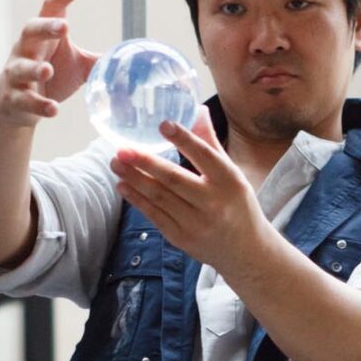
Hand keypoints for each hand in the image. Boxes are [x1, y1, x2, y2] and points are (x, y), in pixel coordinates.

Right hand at [0, 0, 100, 129]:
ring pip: (20, 68)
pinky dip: (38, 105)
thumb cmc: (51, 76)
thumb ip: (99, 60)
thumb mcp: (77, 65)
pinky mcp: (13, 98)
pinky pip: (24, 101)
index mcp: (43, 36)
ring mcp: (16, 74)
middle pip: (30, 31)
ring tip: (47, 71)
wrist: (15, 106)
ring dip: (34, 68)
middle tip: (64, 26)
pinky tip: (53, 109)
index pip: (50, 10)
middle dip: (45, 27)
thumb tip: (132, 58)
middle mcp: (26, 49)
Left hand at [110, 109, 271, 277]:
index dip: (184, 140)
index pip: (204, 156)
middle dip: (145, 163)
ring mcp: (196, 223)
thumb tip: (197, 110)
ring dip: (135, 179)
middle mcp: (213, 202)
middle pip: (174, 179)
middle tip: (122, 149)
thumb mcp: (231, 173)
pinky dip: (137, 200)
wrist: (245, 250)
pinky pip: (155, 216)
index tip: (163, 125)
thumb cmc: (236, 204)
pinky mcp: (182, 238)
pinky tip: (123, 185)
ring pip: (160, 197)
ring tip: (116, 162)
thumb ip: (210, 143)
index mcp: (229, 181)